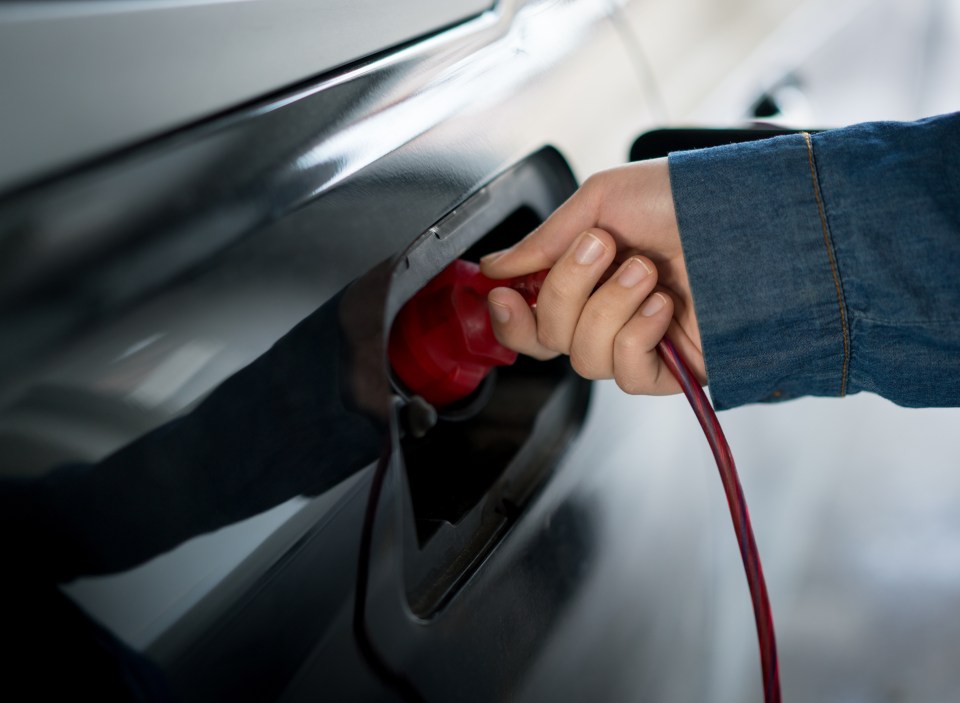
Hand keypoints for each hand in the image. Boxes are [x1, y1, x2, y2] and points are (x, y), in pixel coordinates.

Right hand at [479, 158, 704, 394]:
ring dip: (607, 308)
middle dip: (566, 291)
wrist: (755, 216)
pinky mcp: (671, 370)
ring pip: (583, 358)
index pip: (531, 318)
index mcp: (587, 277)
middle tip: (601, 248)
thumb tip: (496, 267)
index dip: (509, 316)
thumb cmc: (688, 198)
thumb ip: (544, 240)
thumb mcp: (602, 200)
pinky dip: (636, 336)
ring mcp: (639, 343)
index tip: (501, 295)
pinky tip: (662, 306)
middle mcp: (608, 313)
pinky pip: (626, 373)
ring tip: (645, 271)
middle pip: (548, 337)